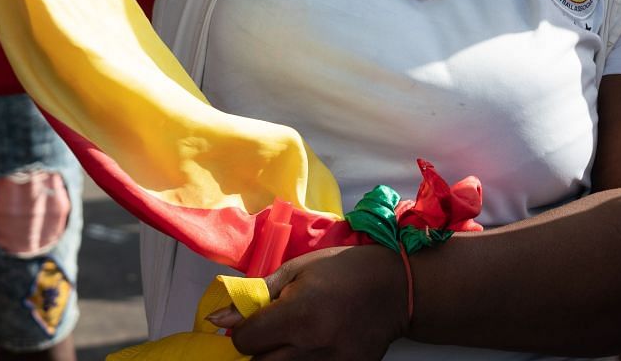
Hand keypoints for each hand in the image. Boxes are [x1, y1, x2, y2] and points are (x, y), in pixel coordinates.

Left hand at [208, 244, 408, 360]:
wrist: (400, 288)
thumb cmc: (348, 269)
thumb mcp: (301, 269)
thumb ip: (260, 294)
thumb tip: (220, 319)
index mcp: (298, 313)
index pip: (245, 340)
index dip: (244, 329)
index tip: (256, 320)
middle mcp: (311, 345)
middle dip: (260, 347)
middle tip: (275, 329)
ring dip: (279, 356)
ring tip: (297, 336)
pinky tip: (316, 344)